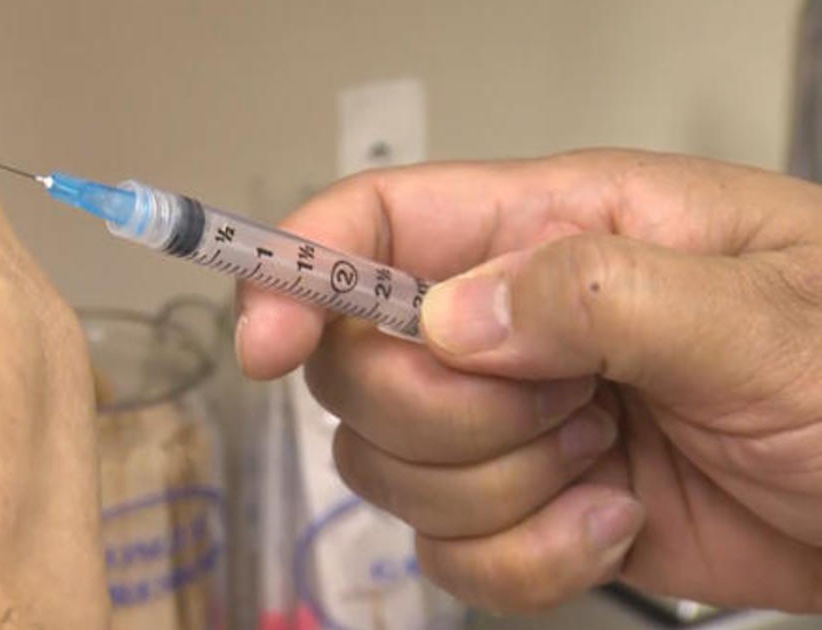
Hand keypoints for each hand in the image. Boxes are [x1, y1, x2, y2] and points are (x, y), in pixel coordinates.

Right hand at [237, 150, 821, 611]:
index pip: (377, 222)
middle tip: (568, 411)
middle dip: (447, 419)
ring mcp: (511, 420)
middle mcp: (512, 319)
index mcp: (556, 227)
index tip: (265, 345)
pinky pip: (449, 555)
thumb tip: (451, 315)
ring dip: (499, 494)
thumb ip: (599, 294)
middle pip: (360, 368)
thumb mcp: (765, 316)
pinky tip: (612, 520)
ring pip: (392, 470)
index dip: (295, 270)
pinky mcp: (524, 508)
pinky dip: (525, 560)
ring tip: (611, 461)